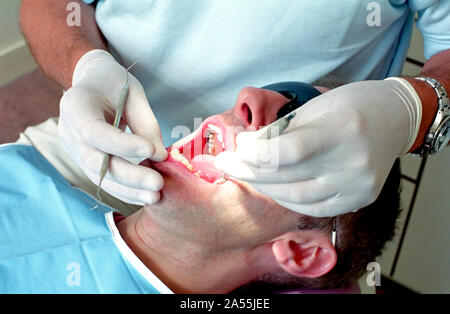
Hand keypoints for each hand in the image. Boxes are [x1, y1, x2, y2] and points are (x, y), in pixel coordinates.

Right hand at [58, 50, 167, 204]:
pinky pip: (103, 180)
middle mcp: (68, 130)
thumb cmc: (114, 84)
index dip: (122, 144)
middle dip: (129, 176)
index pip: (94, 131)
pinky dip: (125, 190)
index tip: (151, 151)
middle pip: (96, 161)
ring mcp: (73, 149)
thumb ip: (146, 124)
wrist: (92, 83)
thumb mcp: (134, 94)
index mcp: (76, 105)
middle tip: (158, 183)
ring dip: (128, 190)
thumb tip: (159, 156)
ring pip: (99, 177)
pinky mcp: (84, 161)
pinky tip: (145, 196)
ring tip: (155, 197)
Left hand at [215, 79, 420, 216]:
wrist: (394, 119)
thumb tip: (245, 150)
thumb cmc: (350, 105)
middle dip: (248, 171)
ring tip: (246, 174)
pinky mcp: (360, 199)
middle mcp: (353, 162)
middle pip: (287, 178)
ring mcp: (359, 186)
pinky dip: (287, 199)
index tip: (234, 149)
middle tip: (226, 163)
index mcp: (342, 129)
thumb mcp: (313, 108)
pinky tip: (272, 187)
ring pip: (296, 198)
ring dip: (264, 187)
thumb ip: (281, 132)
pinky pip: (313, 208)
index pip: (288, 151)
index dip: (254, 154)